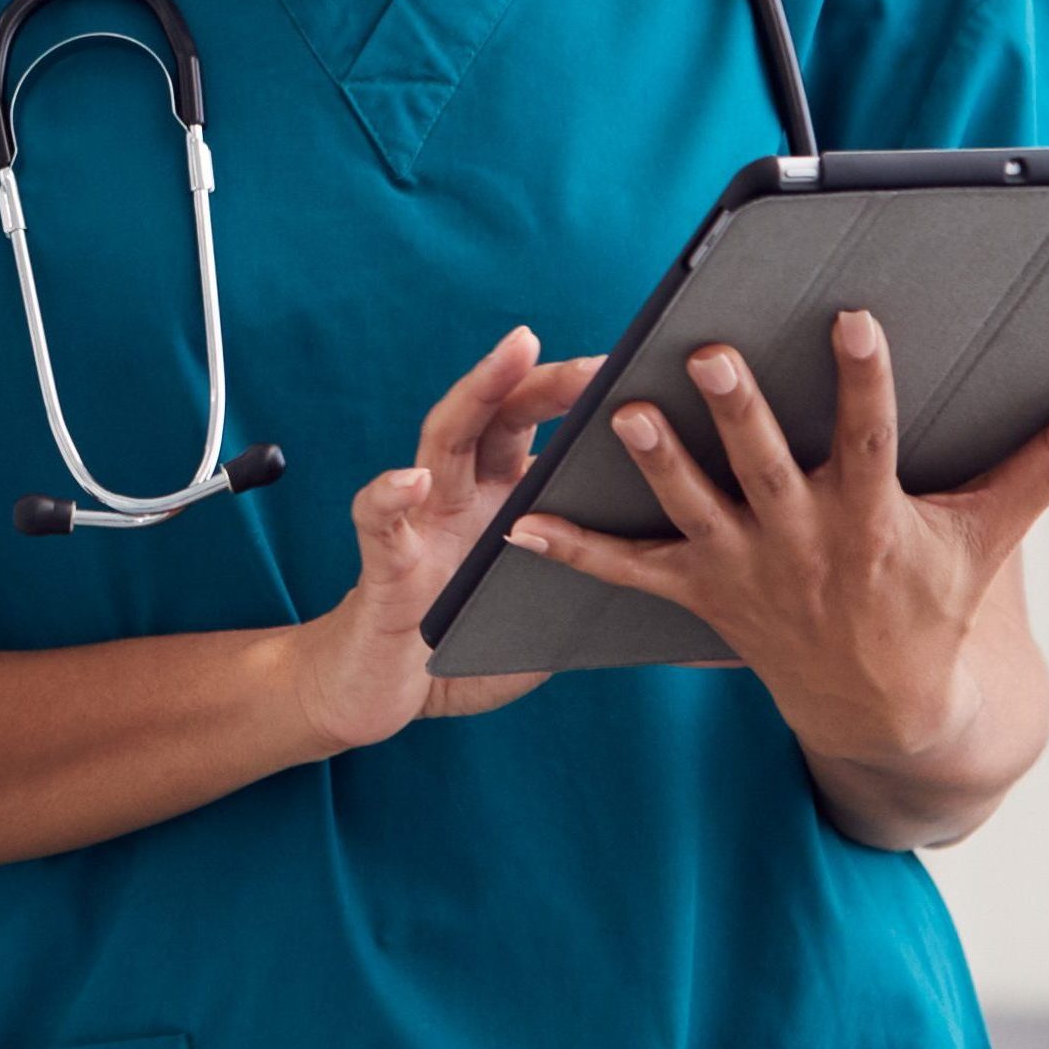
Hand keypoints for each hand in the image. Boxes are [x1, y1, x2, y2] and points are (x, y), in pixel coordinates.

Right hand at [285, 328, 599, 751]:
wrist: (381, 694)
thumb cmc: (465, 648)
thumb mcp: (541, 610)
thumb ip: (587, 579)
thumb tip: (669, 570)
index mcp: (504, 502)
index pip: (540, 432)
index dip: (582, 403)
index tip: (639, 377)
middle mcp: (461, 495)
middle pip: (499, 416)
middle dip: (545, 380)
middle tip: (598, 363)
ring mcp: (421, 522)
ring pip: (443, 439)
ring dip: (478, 392)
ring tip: (515, 354)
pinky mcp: (384, 565)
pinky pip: (379, 523)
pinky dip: (389, 497)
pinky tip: (411, 482)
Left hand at [509, 312, 1048, 791]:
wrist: (888, 711)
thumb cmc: (940, 599)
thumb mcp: (995, 531)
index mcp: (874, 515)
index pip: (872, 435)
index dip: (865, 378)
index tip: (854, 318)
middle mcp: (804, 539)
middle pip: (766, 465)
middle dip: (740, 413)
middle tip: (710, 355)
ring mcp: (747, 568)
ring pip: (693, 508)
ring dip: (656, 464)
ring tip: (623, 412)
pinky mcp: (702, 593)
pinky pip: (628, 574)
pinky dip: (574, 549)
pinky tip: (521, 520)